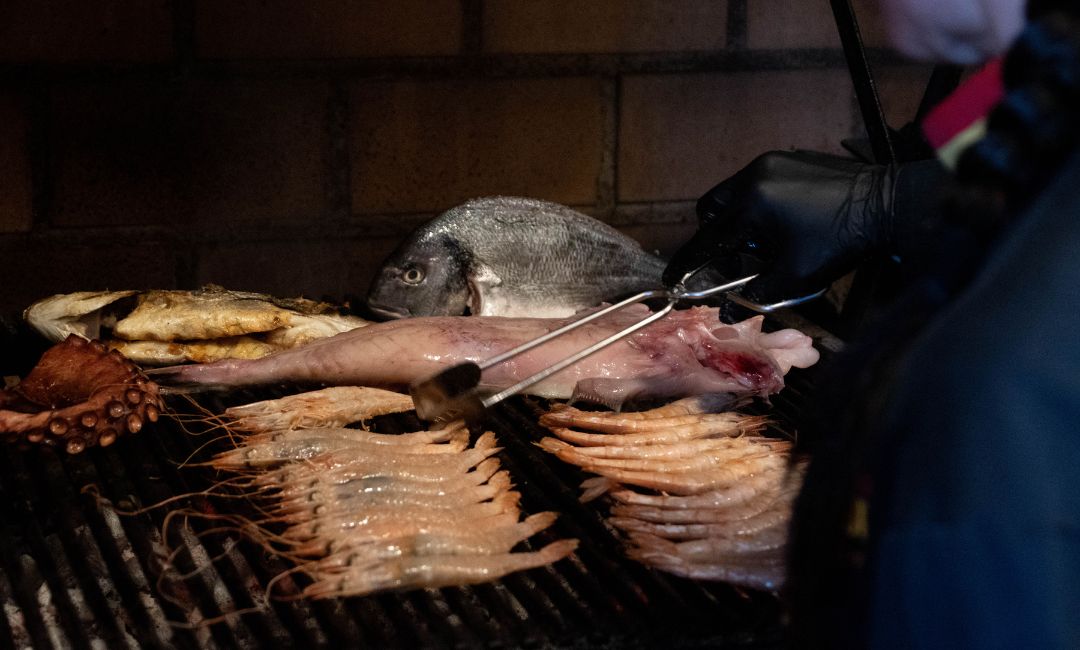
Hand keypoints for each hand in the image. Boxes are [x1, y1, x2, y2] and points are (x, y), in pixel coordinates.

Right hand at [665, 151, 942, 303]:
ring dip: (735, 219)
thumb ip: (755, 294)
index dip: (687, 262)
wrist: (886, 204)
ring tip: (761, 240)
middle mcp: (752, 177)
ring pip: (732, 193)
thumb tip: (725, 311)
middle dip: (713, 235)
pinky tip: (783, 221)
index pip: (707, 240)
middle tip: (732, 258)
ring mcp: (770, 162)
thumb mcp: (795, 276)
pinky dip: (758, 204)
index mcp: (750, 206)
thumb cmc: (840, 243)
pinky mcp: (787, 157)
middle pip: (711, 209)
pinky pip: (756, 182)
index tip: (672, 278)